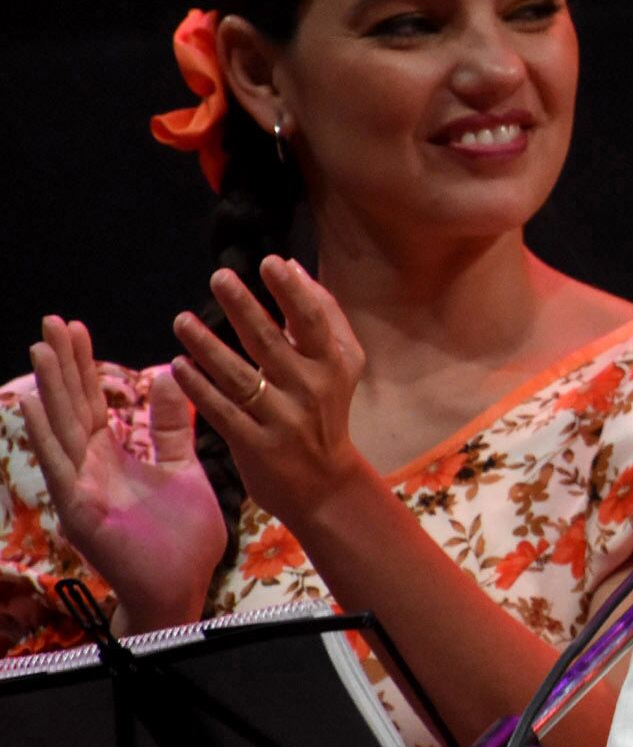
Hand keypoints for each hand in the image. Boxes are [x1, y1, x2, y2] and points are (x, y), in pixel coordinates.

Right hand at [21, 316, 221, 631]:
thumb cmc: (182, 537)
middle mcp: (89, 468)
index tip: (75, 328)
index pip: (92, 402)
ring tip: (41, 347)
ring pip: (62, 428)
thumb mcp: (182, 469)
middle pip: (72, 406)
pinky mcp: (81, 509)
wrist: (182, 588)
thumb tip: (170, 377)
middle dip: (63, 364)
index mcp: (112, 458)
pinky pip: (61, 466)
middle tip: (53, 320)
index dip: (83, 365)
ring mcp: (81, 488)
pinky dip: (46, 434)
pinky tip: (32, 404)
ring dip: (50, 388)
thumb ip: (172, 429)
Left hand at [170, 257, 373, 526]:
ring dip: (207, 346)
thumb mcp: (341, 364)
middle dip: (244, 307)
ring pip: (239, 376)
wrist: (324, 484)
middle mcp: (309, 389)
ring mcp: (282, 419)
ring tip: (181, 320)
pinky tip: (177, 366)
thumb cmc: (327, 410)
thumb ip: (324, 315)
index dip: (293, 291)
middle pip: (271, 342)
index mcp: (332, 364)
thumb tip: (292, 266)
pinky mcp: (256, 445)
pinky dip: (198, 388)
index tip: (270, 262)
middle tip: (219, 277)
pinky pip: (221, 411)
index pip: (313, 320)